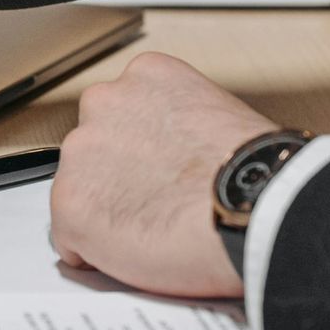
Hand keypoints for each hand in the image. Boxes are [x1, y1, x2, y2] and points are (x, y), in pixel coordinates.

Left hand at [48, 52, 277, 299]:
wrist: (259, 212)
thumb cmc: (259, 175)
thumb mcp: (221, 115)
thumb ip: (181, 124)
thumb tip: (176, 152)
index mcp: (145, 75)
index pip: (124, 113)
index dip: (144, 151)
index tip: (161, 170)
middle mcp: (103, 104)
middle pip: (95, 148)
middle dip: (118, 177)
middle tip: (157, 202)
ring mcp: (80, 155)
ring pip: (81, 191)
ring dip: (107, 212)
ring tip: (155, 230)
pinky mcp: (70, 206)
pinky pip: (72, 240)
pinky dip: (97, 253)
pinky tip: (138, 254)